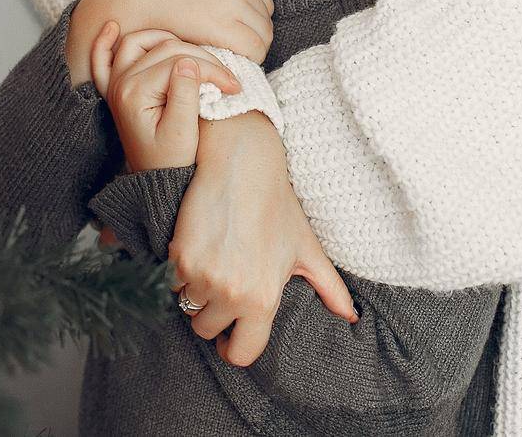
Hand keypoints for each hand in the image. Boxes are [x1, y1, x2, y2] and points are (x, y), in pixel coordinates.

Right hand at [66, 0, 273, 83]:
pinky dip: (251, 58)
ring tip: (234, 57)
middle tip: (235, 45)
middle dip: (254, 32)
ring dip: (253, 47)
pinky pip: (255, 49)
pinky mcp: (225, 27)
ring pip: (264, 35)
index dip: (251, 16)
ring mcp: (234, 3)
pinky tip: (235, 63)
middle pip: (265, 18)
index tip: (236, 28)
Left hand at [90, 26, 233, 170]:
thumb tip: (190, 62)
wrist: (155, 180)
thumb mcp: (183, 134)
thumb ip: (185, 95)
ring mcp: (116, 84)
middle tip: (226, 78)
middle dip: (201, 58)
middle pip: (164, 48)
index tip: (234, 86)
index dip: (212, 71)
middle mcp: (121, 83)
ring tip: (194, 53)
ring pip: (136, 42)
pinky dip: (104, 43)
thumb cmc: (171, 160)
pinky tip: (112, 27)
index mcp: (135, 93)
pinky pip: (101, 60)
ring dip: (164, 39)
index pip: (179, 63)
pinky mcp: (117, 89)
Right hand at [168, 114, 356, 366]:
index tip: (229, 335)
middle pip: (207, 330)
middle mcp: (233, 294)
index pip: (241, 354)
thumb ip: (329, 287)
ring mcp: (204, 276)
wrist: (241, 167)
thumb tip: (351, 316)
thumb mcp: (306, 248)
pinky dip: (178, 272)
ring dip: (194, 292)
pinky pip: (171, 283)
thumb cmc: (275, 206)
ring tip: (210, 265)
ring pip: (186, 307)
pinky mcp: (180, 257)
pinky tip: (195, 251)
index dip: (233, 347)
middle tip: (221, 286)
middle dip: (211, 313)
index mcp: (264, 299)